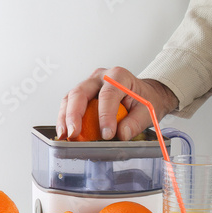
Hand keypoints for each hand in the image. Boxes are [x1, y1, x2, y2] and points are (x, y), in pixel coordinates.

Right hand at [56, 67, 178, 139]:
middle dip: (74, 115)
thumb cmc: (145, 100)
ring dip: (64, 118)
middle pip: (80, 93)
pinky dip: (65, 120)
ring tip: (64, 136)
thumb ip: (136, 123)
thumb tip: (122, 134)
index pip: (107, 95)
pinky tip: (65, 133)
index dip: (105, 116)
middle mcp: (100, 77)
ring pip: (70, 98)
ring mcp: (89, 85)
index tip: (106, 135)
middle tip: (74, 134)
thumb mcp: (147, 111)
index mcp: (118, 76)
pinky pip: (69, 105)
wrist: (144, 94)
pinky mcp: (82, 95)